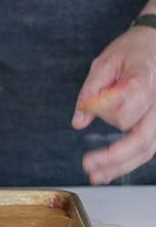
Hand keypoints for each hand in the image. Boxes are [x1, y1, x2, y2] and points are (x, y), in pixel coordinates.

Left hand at [72, 26, 155, 184]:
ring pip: (148, 149)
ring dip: (120, 166)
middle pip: (142, 140)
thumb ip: (90, 91)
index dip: (103, 113)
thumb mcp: (105, 62)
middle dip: (113, 157)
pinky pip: (149, 147)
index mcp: (145, 81)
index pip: (127, 111)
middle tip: (87, 165)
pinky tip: (109, 171)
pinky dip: (129, 161)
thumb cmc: (132, 50)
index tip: (88, 106)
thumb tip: (78, 121)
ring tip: (96, 176)